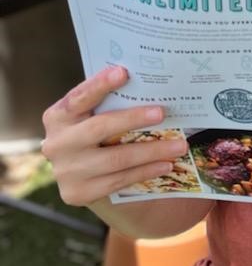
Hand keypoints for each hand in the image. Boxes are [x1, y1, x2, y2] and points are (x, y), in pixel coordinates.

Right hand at [41, 66, 187, 206]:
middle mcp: (57, 143)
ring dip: (151, 152)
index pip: (79, 97)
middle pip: (99, 128)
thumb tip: (150, 82)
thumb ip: (109, 100)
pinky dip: (145, 172)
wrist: (78, 172)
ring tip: (179, 146)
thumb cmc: (93, 131)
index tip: (123, 72)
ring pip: (115, 159)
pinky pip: (118, 180)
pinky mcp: (78, 193)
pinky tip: (166, 165)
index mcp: (58, 116)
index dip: (99, 85)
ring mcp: (66, 171)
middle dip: (134, 118)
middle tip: (163, 112)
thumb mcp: (92, 113)